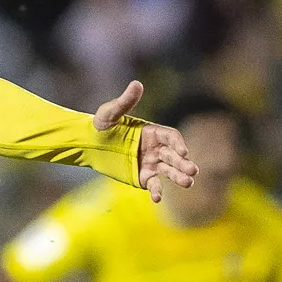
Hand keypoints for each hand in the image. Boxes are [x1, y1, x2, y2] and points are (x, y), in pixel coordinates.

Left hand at [94, 81, 196, 203]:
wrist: (87, 144)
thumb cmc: (100, 126)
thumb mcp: (110, 113)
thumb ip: (125, 102)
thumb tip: (137, 84)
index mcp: (153, 132)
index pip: (172, 137)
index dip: (179, 144)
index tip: (183, 152)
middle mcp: (156, 148)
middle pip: (175, 155)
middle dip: (184, 163)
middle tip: (193, 170)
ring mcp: (151, 163)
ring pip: (169, 171)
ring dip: (179, 177)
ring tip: (189, 183)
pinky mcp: (143, 177)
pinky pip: (154, 184)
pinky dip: (157, 191)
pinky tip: (157, 197)